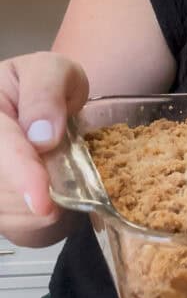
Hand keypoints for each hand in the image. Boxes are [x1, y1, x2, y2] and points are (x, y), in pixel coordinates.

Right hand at [0, 52, 88, 239]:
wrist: (41, 113)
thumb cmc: (44, 89)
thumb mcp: (52, 71)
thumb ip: (45, 91)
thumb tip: (42, 135)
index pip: (1, 147)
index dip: (22, 175)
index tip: (43, 203)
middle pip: (7, 190)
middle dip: (44, 187)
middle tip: (68, 165)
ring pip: (17, 214)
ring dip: (49, 201)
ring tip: (56, 165)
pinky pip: (23, 226)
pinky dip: (46, 215)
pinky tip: (48, 187)